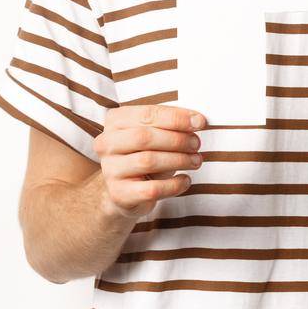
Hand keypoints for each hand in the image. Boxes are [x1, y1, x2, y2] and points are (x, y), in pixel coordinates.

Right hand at [94, 103, 207, 221]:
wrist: (126, 192)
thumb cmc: (144, 156)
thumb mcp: (154, 135)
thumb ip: (170, 125)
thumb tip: (197, 121)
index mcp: (115, 121)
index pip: (147, 114)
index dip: (177, 118)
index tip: (200, 122)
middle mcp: (106, 144)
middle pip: (145, 137)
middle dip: (177, 139)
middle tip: (197, 144)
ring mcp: (110, 170)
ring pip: (148, 161)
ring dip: (179, 160)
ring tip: (195, 160)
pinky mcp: (120, 194)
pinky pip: (152, 188)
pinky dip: (174, 185)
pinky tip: (186, 180)